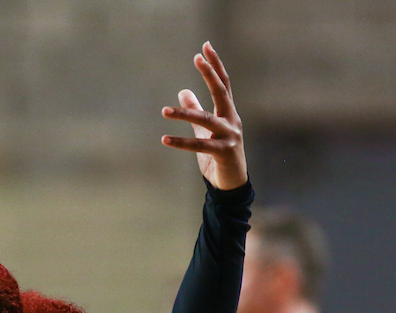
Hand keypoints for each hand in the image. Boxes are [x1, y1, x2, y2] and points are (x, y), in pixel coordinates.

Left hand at [161, 42, 246, 190]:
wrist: (231, 184)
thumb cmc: (219, 155)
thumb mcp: (204, 130)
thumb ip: (195, 110)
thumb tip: (182, 91)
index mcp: (228, 113)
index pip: (223, 84)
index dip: (214, 65)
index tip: (206, 46)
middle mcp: (232, 121)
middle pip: (220, 92)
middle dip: (209, 73)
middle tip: (197, 57)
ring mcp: (229, 136)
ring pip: (205, 120)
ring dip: (183, 114)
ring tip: (164, 111)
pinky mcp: (223, 152)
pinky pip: (199, 145)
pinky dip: (180, 142)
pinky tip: (164, 139)